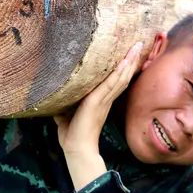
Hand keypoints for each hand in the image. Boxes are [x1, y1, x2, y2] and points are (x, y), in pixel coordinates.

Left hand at [55, 42, 143, 189]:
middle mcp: (106, 98)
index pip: (115, 80)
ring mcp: (104, 99)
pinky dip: (120, 72)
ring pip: (121, 76)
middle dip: (131, 59)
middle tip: (139, 43)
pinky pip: (112, 84)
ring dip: (130, 61)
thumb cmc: (72, 135)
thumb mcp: (66, 114)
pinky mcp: (98, 101)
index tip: (129, 54)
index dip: (123, 67)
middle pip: (123, 75)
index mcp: (101, 101)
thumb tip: (54, 96)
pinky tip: (126, 61)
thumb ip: (64, 103)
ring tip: (137, 46)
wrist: (76, 149)